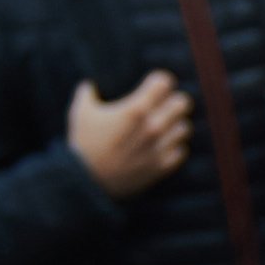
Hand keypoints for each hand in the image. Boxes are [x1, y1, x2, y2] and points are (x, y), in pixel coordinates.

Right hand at [68, 69, 192, 197]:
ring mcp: (159, 148)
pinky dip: (174, 147)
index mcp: (135, 109)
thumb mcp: (80, 113)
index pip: (165, 82)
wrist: (87, 183)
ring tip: (164, 127)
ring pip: (184, 127)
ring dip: (175, 125)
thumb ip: (87, 93)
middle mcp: (153, 127)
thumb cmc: (83, 145)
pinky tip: (162, 146)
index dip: (160, 81)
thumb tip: (90, 85)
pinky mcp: (161, 167)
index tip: (153, 86)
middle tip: (164, 105)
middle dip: (173, 101)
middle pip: (182, 103)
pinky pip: (181, 151)